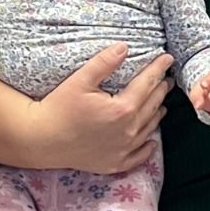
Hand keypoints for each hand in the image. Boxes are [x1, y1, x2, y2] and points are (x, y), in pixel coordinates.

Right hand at [34, 44, 171, 172]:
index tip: (167, 58)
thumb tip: (124, 47)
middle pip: (152, 106)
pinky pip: (139, 156)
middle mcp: (128, 131)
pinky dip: (148, 147)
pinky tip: (151, 141)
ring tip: (161, 104)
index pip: (147, 84)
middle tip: (167, 79)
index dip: (158, 69)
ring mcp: (123, 150)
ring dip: (157, 114)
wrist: (42, 140)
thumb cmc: (58, 107)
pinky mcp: (115, 163)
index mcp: (122, 109)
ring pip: (149, 129)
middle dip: (160, 90)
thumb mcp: (80, 80)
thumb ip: (104, 63)